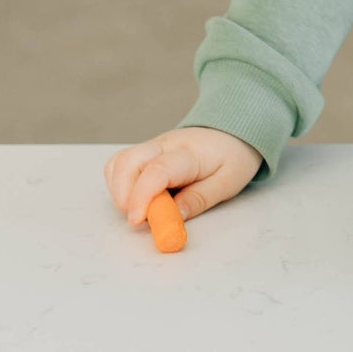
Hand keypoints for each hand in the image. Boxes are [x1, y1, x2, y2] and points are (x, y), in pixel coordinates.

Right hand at [104, 126, 262, 229]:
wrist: (233, 131)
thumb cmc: (232, 157)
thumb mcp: (227, 183)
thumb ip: (199, 200)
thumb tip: (173, 217)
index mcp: (188, 153)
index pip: (157, 170)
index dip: (142, 196)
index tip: (136, 220)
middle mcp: (164, 145)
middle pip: (127, 161)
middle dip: (124, 196)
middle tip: (141, 218)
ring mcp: (152, 146)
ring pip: (119, 162)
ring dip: (120, 191)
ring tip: (143, 209)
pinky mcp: (145, 152)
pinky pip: (120, 165)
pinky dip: (120, 184)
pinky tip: (139, 198)